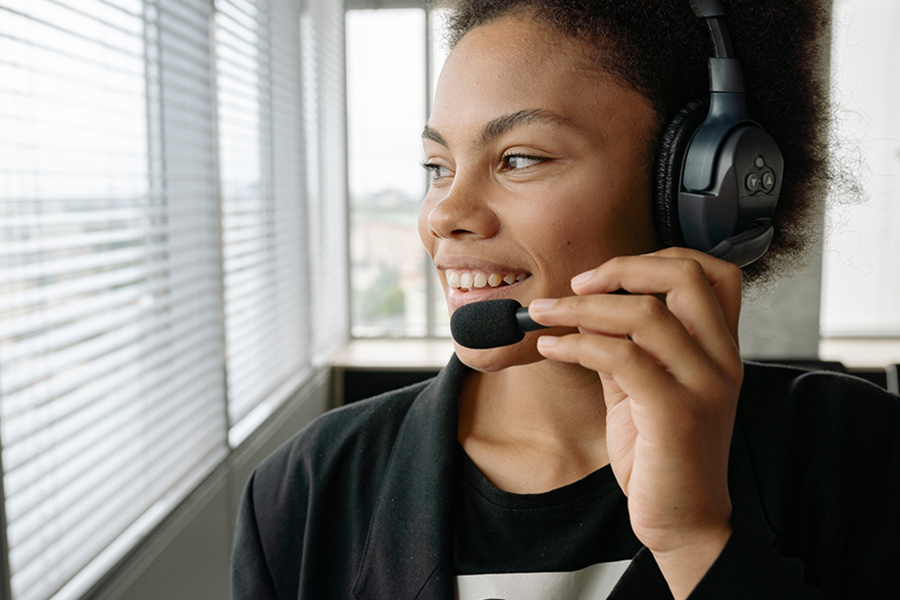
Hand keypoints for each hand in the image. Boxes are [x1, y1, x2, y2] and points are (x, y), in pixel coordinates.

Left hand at [529, 247, 743, 598]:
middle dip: (622, 267)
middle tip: (577, 283)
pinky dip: (577, 343)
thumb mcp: (642, 387)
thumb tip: (587, 305)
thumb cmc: (661, 453)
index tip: (606, 274)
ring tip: (545, 315)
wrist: (683, 521)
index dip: (656, 258)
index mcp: (719, 348)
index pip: (713, 272)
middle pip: (685, 276)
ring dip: (581, 306)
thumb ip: (622, 344)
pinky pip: (622, 357)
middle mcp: (721, 360)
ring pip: (645, 313)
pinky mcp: (677, 414)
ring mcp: (704, 386)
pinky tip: (551, 347)